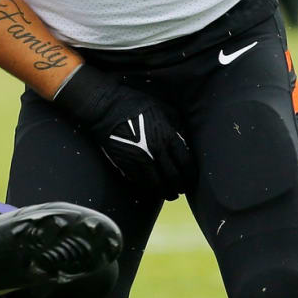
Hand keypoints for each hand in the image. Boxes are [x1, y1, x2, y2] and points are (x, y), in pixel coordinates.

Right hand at [53, 63, 193, 199]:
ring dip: (166, 193)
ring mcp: (140, 159)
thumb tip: (186, 140)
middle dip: (180, 187)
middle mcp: (156, 151)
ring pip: (158, 186)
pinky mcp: (125, 164)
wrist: (105, 107)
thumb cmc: (135, 103)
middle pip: (174, 178)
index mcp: (168, 136)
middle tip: (181, 190)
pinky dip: (149, 190)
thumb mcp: (162, 107)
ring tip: (169, 194)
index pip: (186, 163)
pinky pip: (141, 183)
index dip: (191, 175)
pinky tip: (152, 189)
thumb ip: (176, 125)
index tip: (191, 178)